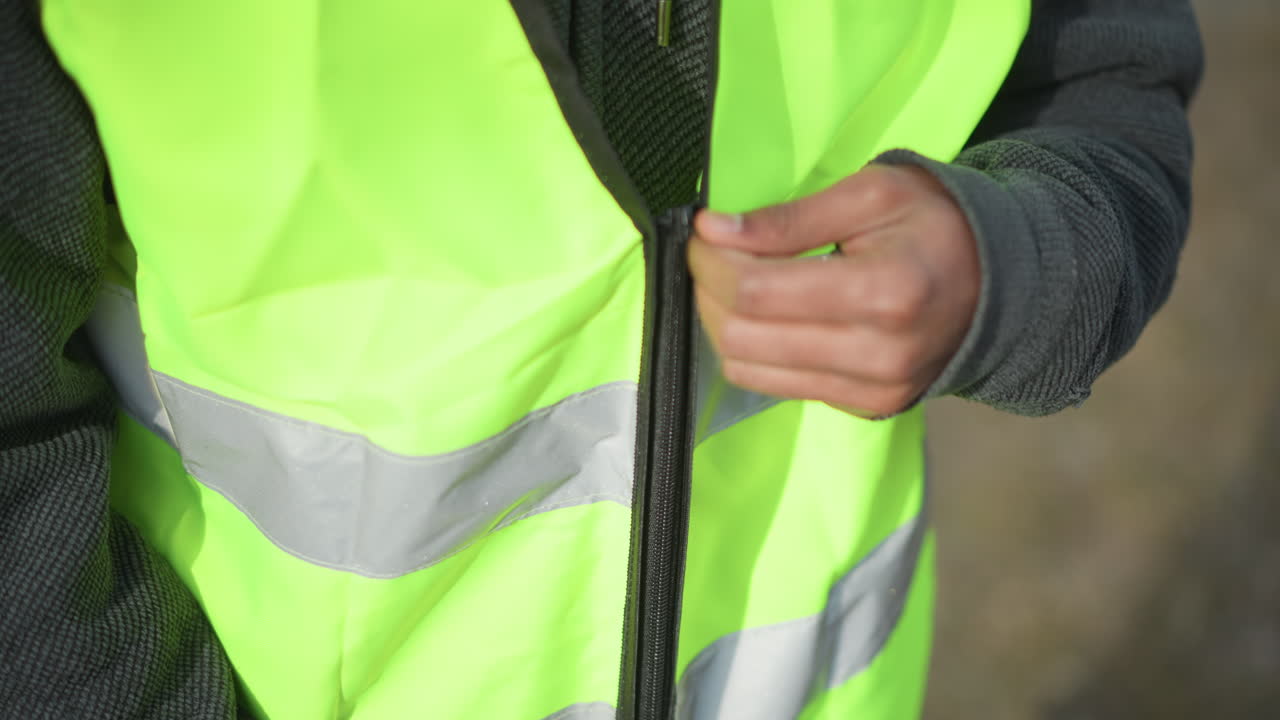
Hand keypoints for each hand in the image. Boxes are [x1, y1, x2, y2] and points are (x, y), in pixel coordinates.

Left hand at [688, 164, 978, 418]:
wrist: (1002, 283)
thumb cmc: (936, 224)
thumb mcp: (871, 195)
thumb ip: (788, 218)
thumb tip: (713, 230)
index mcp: (884, 292)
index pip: (757, 291)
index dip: (711, 260)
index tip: (705, 231)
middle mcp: (878, 355)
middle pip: (743, 337)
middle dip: (709, 291)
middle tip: (713, 253)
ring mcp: (872, 391)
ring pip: (748, 370)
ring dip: (723, 323)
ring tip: (736, 281)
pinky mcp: (865, 408)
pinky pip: (776, 386)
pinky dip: (754, 350)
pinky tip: (767, 313)